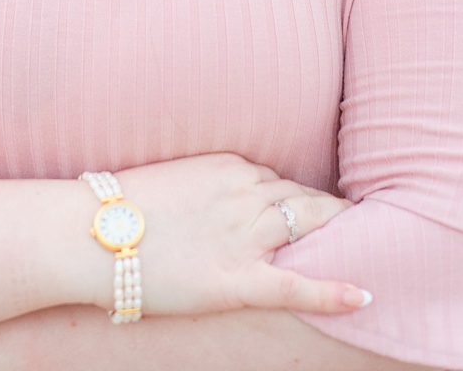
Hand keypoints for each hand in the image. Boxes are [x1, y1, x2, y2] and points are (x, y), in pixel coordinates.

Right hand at [101, 153, 365, 316]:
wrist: (88, 235)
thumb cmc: (118, 209)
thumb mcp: (169, 180)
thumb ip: (206, 187)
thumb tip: (221, 204)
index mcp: (228, 167)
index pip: (282, 181)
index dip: (303, 200)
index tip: (320, 210)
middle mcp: (245, 195)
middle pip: (306, 201)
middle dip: (335, 214)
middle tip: (365, 226)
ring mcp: (245, 236)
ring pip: (310, 230)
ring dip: (343, 239)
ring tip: (374, 249)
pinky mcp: (240, 279)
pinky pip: (297, 285)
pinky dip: (334, 290)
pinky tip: (365, 296)